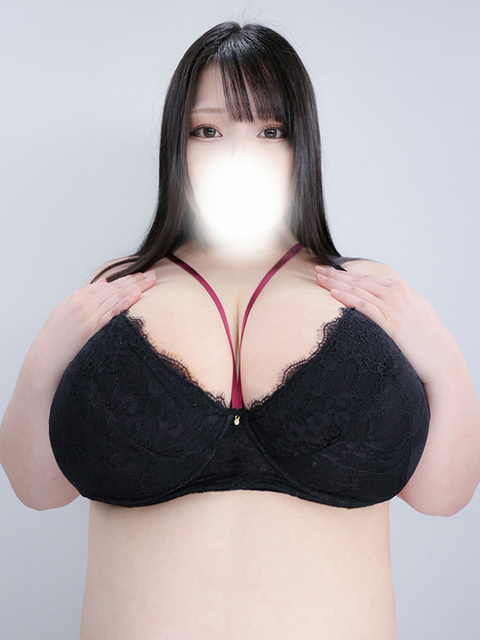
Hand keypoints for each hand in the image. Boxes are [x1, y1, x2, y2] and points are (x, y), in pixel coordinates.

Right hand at [34, 270, 157, 374]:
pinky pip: (113, 312)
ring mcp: (89, 314)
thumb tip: (103, 283)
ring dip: (136, 287)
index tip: (140, 276)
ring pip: (116, 296)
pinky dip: (125, 302)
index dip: (125, 279)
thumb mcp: (66, 310)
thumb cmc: (57, 337)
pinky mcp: (93, 328)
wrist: (47, 357)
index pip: (108, 284)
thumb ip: (84, 295)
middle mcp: (84, 303)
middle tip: (152, 274)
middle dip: (135, 280)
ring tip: (151, 280)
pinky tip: (137, 295)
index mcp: (78, 297)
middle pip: (115, 288)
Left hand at [314, 265, 459, 385]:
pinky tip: (333, 294)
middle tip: (318, 270)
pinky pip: (364, 306)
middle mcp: (397, 295)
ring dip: (336, 283)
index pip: (368, 278)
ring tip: (319, 279)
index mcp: (403, 291)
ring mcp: (393, 308)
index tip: (331, 271)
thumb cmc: (427, 341)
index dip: (348, 274)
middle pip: (360, 281)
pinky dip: (348, 298)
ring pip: (359, 290)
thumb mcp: (415, 314)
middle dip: (337, 275)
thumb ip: (400, 305)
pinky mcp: (390, 323)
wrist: (441, 360)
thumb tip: (385, 302)